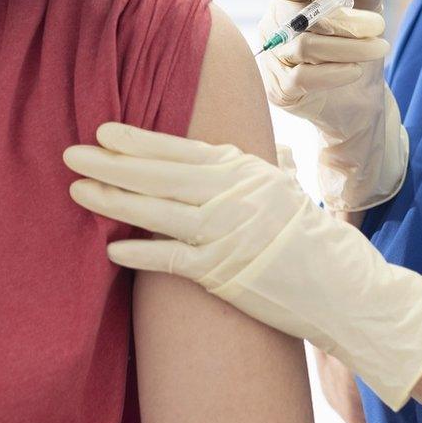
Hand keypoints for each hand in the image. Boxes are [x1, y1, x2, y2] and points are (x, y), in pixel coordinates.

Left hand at [65, 122, 421, 409]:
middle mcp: (235, 197)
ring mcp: (229, 235)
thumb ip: (240, 176)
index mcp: (246, 172)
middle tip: (72, 153)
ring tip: (78, 190)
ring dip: (114, 201)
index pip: (182, 149)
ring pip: (158, 211)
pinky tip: (110, 248)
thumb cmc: (312, 242)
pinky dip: (140, 253)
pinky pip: (172, 261)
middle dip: (112, 164)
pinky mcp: (226, 274)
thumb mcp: (279, 192)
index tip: (104, 131)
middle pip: (161, 175)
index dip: (140, 141)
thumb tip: (204, 161)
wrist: (349, 291)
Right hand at [256, 0, 408, 210]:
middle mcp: (275, 26)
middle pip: (301, 17)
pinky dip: (334, 72)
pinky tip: (357, 71)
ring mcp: (274, 59)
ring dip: (350, 48)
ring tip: (380, 48)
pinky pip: (302, 77)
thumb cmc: (356, 47)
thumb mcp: (368, 13)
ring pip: (306, 47)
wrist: (356, 98)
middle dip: (344, 20)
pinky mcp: (280, 89)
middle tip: (379, 25)